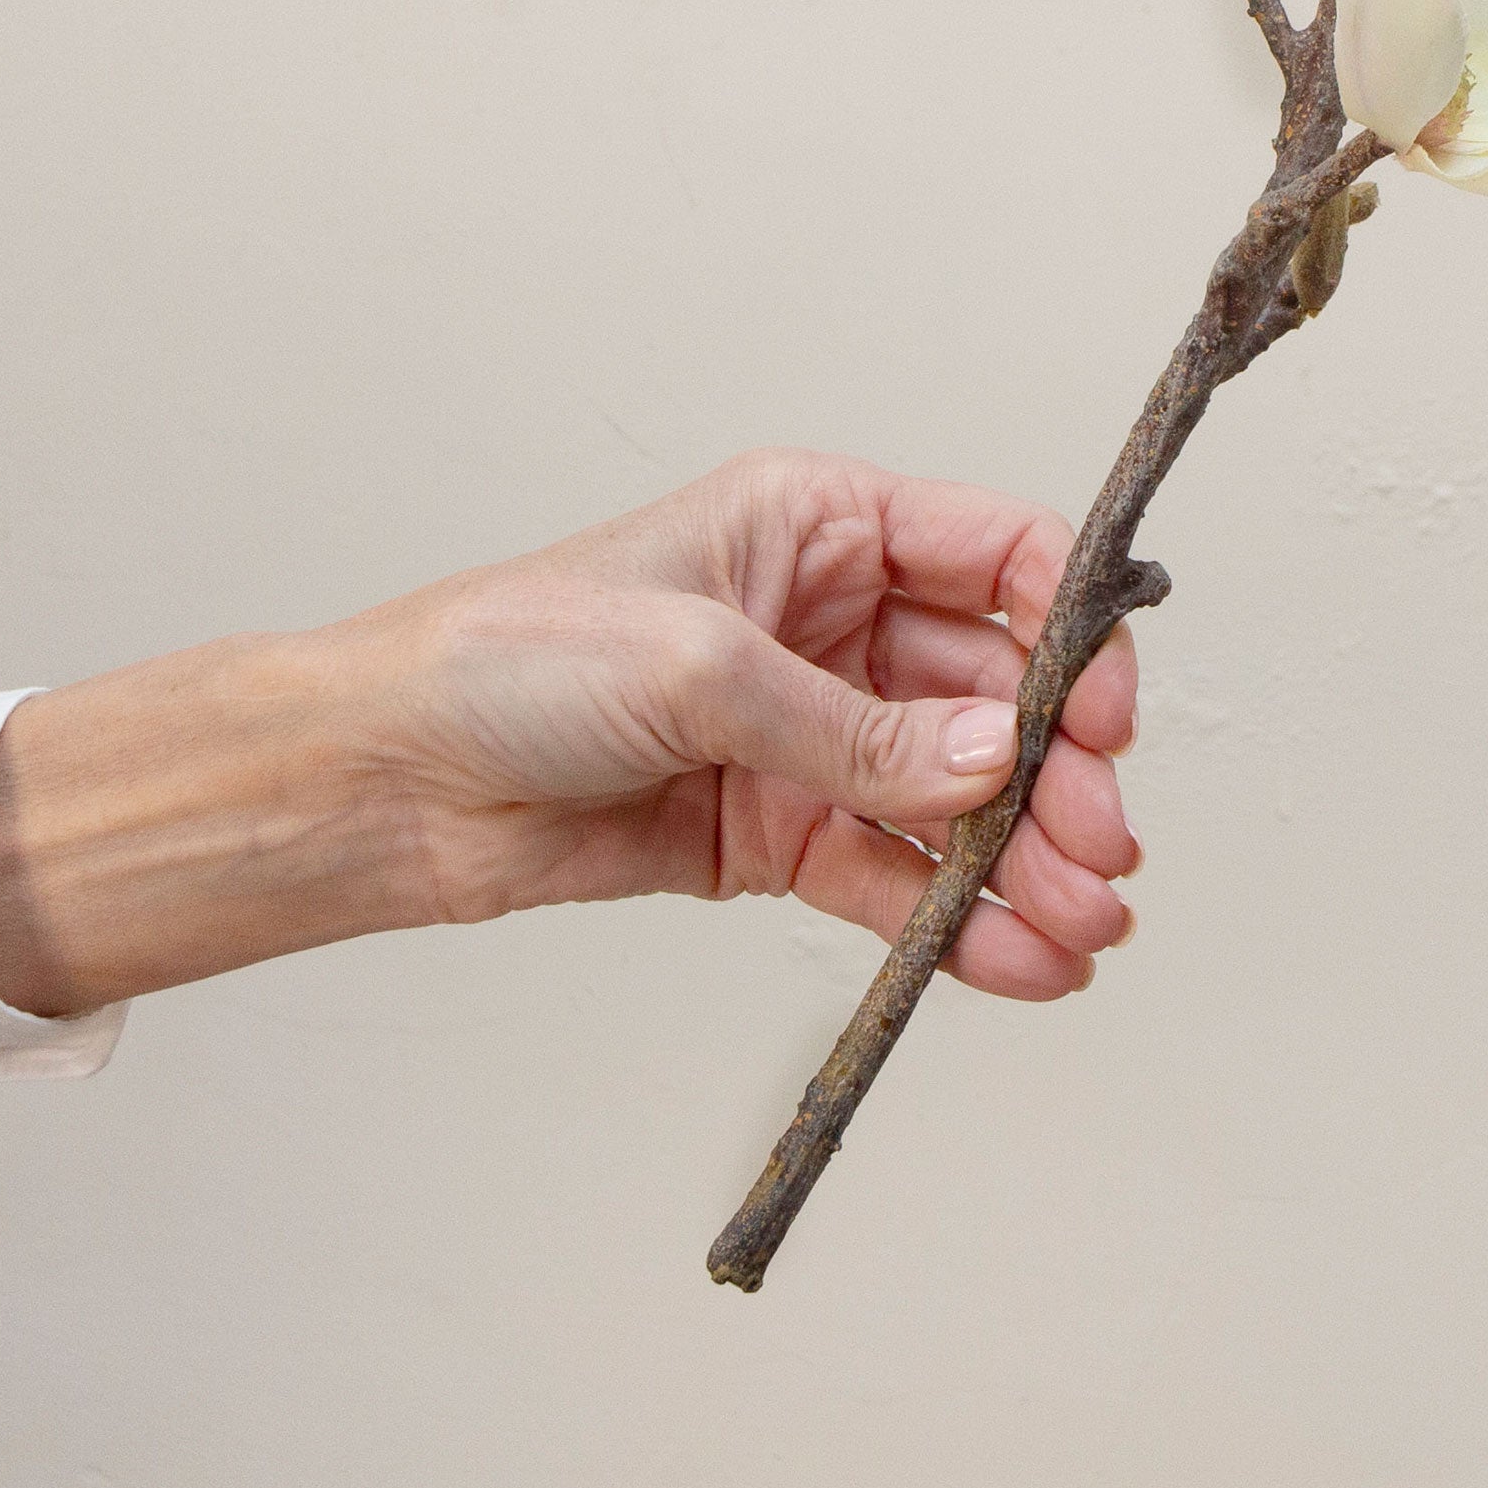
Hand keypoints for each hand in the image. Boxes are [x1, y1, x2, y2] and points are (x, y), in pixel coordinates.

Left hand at [351, 450, 1139, 999]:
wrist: (386, 778)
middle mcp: (831, 622)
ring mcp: (807, 734)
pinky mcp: (776, 831)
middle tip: (1101, 852)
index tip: (1102, 719)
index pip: (998, 558)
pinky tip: (1016, 961)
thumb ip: (853, 730)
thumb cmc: (506, 659)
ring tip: (1078, 928)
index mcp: (818, 525)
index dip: (1068, 633)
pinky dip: (955, 921)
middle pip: (993, 696)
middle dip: (1056, 777)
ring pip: (954, 800)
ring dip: (1023, 864)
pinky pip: (892, 875)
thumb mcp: (696, 666)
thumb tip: (992, 766)